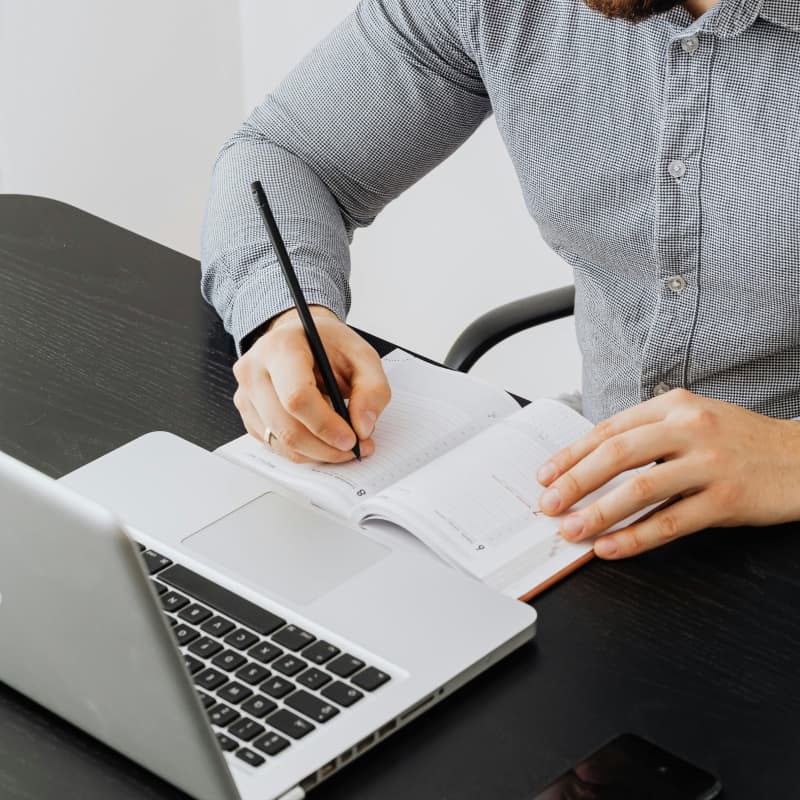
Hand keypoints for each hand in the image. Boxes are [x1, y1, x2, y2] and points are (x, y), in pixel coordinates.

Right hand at [232, 306, 390, 462]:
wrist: (300, 337)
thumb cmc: (327, 344)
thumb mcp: (362, 355)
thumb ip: (372, 389)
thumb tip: (363, 427)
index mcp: (281, 347)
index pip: (297, 396)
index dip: (326, 425)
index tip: (351, 438)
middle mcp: (254, 370)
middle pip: (287, 427)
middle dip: (326, 447)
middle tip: (355, 448)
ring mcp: (246, 394)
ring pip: (280, 442)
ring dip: (317, 452)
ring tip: (342, 444)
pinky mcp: (247, 414)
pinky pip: (275, 445)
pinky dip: (304, 450)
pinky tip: (321, 438)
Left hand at [536, 389, 799, 558]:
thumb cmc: (738, 442)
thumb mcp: (692, 421)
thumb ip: (647, 435)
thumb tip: (589, 465)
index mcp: (673, 406)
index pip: (609, 429)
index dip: (571, 454)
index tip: (545, 475)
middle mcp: (688, 428)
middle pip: (617, 454)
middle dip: (574, 482)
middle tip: (548, 505)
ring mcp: (709, 463)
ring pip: (640, 489)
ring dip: (598, 512)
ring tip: (571, 530)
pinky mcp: (726, 498)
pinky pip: (671, 522)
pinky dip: (635, 538)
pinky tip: (611, 548)